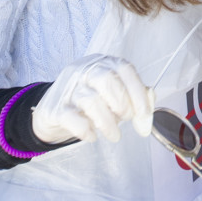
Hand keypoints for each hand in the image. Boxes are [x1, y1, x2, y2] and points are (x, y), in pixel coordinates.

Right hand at [32, 55, 153, 144]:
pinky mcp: (55, 108)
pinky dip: (86, 131)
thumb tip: (149, 104)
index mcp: (104, 63)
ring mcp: (68, 88)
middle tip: (126, 119)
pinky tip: (93, 137)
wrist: (52, 111)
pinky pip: (73, 119)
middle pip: (108, 80)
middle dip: (122, 104)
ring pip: (92, 101)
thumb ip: (135, 95)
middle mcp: (85, 70)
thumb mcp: (114, 93)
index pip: (125, 70)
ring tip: (114, 135)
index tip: (144, 115)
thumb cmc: (91, 100)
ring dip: (108, 123)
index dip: (138, 93)